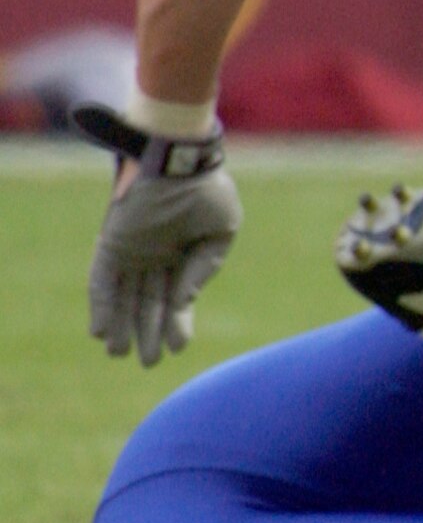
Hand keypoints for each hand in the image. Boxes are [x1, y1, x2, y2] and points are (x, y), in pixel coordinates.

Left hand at [73, 104, 242, 364]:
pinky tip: (101, 331)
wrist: (179, 160)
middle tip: (146, 363)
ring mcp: (131, 250)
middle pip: (147, 301)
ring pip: (123, 296)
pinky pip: (102, 280)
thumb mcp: (220, 232)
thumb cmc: (207, 189)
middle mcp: (154, 255)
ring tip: (118, 354)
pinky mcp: (111, 243)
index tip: (177, 348)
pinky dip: (103, 306)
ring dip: (121, 325)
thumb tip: (182, 300)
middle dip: (146, 332)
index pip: (175, 295)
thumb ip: (202, 268)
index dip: (176, 322)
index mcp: (182, 252)